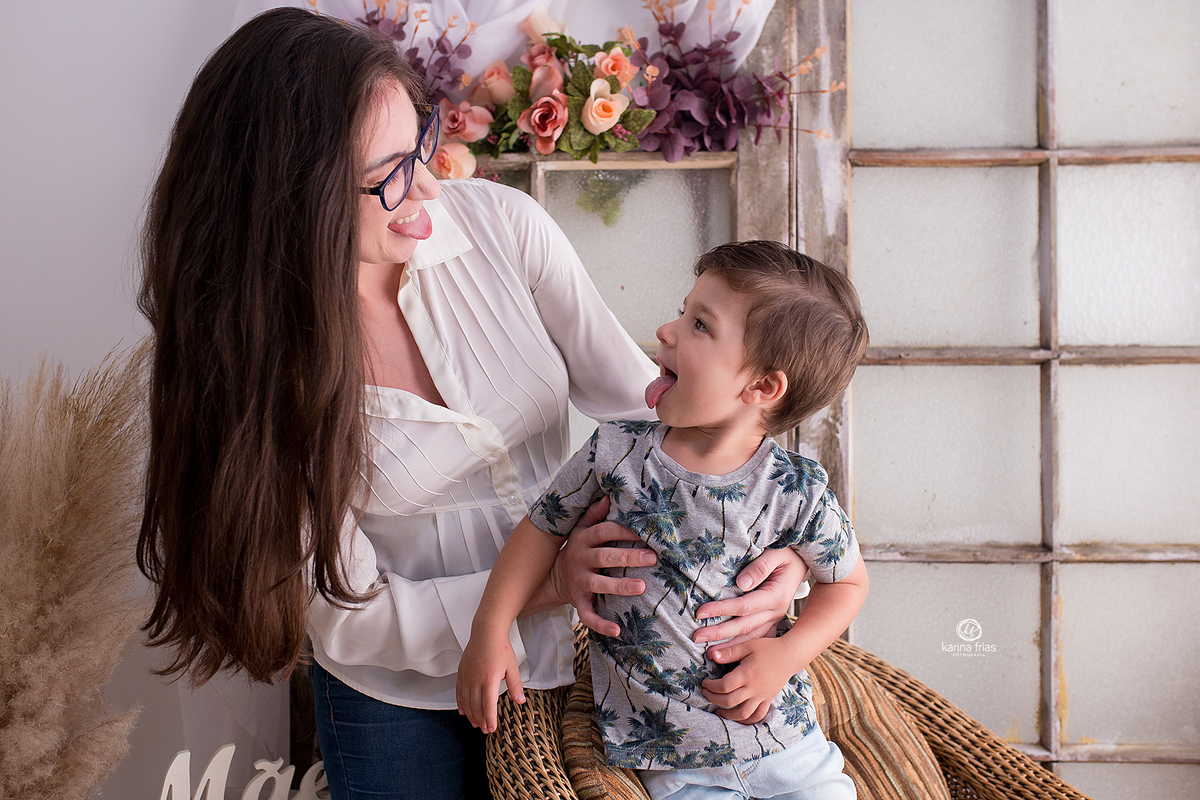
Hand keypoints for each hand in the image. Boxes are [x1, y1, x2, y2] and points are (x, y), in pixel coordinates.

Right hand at [456, 629, 524, 733]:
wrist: (486, 632)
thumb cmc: (500, 648)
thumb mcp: (512, 667)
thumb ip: (515, 686)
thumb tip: (520, 701)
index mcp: (489, 679)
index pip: (488, 705)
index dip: (489, 719)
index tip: (491, 728)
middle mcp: (475, 679)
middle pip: (476, 706)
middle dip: (480, 720)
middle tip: (485, 729)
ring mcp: (467, 676)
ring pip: (466, 701)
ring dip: (471, 714)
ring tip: (476, 723)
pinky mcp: (462, 672)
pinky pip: (459, 691)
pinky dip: (461, 703)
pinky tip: (463, 711)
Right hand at [532, 496, 655, 636]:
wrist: (553, 578)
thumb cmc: (578, 549)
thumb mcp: (581, 529)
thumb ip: (594, 514)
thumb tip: (609, 495)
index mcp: (583, 540)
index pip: (604, 531)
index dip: (622, 530)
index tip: (644, 530)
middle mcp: (580, 560)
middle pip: (604, 557)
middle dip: (628, 556)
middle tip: (652, 556)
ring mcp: (579, 583)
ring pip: (598, 585)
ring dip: (619, 586)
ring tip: (641, 587)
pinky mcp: (578, 603)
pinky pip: (588, 616)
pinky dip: (601, 624)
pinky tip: (618, 630)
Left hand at [693, 547, 805, 648]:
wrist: (803, 563)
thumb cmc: (787, 555)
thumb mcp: (776, 554)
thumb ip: (760, 567)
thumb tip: (741, 583)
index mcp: (776, 596)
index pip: (744, 606)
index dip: (721, 610)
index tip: (700, 612)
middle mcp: (776, 612)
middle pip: (744, 626)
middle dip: (719, 633)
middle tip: (696, 637)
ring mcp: (775, 619)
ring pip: (750, 638)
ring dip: (729, 646)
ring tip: (708, 653)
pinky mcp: (773, 622)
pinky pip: (757, 639)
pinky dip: (743, 648)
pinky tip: (729, 656)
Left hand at [701, 637, 800, 724]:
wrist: (790, 655)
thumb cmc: (768, 648)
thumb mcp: (747, 645)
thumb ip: (729, 652)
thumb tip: (711, 655)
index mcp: (746, 674)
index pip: (724, 686)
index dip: (711, 686)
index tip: (705, 683)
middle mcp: (754, 688)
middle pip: (730, 701)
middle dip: (714, 699)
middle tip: (706, 694)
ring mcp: (762, 696)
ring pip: (743, 713)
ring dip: (728, 715)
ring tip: (718, 711)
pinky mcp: (768, 699)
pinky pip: (758, 715)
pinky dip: (747, 720)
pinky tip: (738, 718)